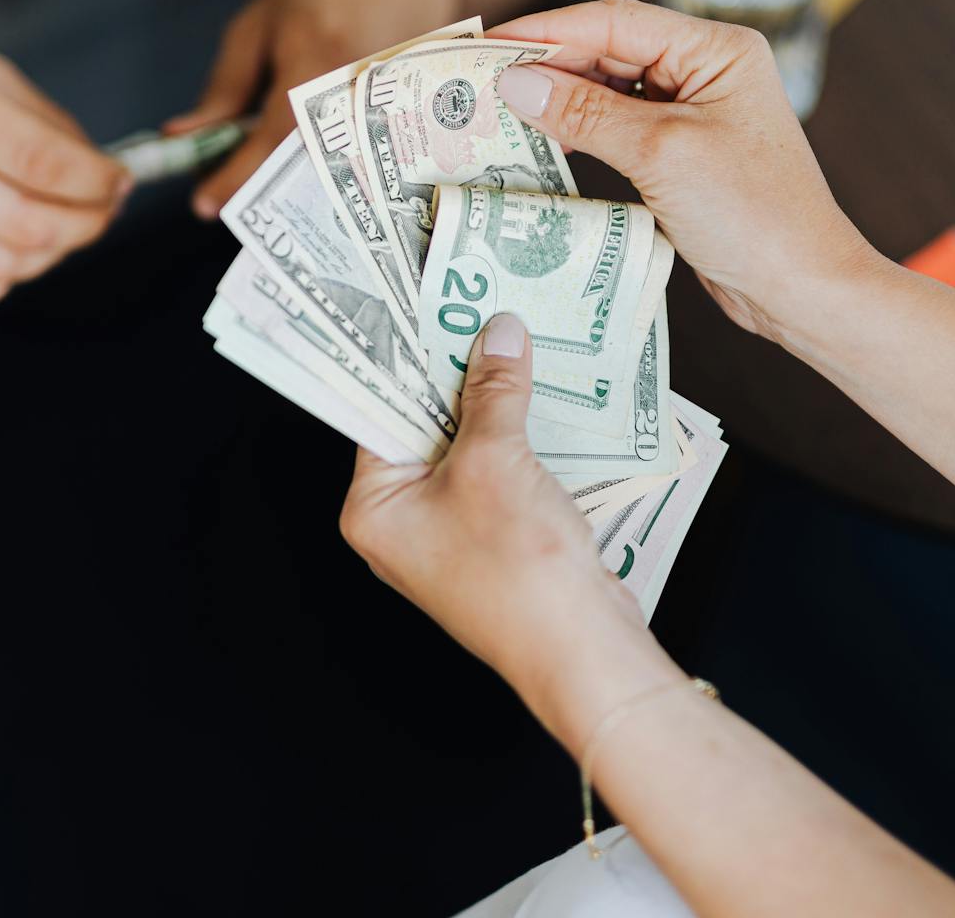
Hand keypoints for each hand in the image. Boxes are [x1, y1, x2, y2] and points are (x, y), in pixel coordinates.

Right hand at [0, 14, 128, 310]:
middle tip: (99, 216)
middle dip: (84, 227)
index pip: (48, 166)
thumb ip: (44, 124)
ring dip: (43, 258)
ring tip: (53, 234)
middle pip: (28, 226)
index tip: (119, 185)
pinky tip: (4, 257)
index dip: (100, 186)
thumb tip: (102, 175)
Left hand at [165, 0, 461, 217]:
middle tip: (232, 194)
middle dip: (265, 187)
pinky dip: (330, 166)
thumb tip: (187, 139)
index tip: (203, 205)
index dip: (236, 177)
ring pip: (338, 170)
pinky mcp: (413, 111)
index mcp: (315, 59)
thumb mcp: (258, 26)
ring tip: (268, 177)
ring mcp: (394, 101)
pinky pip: (365, 157)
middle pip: (307, 167)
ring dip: (297, 181)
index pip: (271, 138)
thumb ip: (226, 86)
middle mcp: (360, 87)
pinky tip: (308, 162)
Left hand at [340, 312, 657, 723]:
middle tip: (481, 313)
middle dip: (457, 377)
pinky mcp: (493, 540)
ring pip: (465, 449)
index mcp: (374, 509)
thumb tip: (497, 334)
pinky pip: (496, 474)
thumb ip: (494, 392)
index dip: (406, 358)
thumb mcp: (497, 460)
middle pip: (422, 427)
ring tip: (517, 342)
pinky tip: (543, 400)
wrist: (580, 647)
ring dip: (493, 406)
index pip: (378, 412)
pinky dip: (517, 440)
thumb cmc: (519, 565)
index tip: (428, 307)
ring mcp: (448, 535)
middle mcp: (402, 524)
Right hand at [489, 0, 879, 345]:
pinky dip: (581, 129)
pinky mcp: (684, 153)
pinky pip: (620, 126)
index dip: (545, 30)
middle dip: (546, 63)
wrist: (801, 288)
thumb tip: (516, 82)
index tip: (487, 43)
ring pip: (610, 88)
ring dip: (559, 97)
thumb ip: (586, 112)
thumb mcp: (661, 155)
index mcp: (717, 50)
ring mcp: (696, 112)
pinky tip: (543, 139)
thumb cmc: (753, 215)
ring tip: (498, 109)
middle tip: (478, 78)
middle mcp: (707, 70)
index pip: (615, 22)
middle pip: (609, 49)